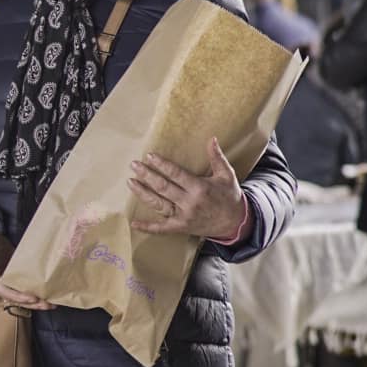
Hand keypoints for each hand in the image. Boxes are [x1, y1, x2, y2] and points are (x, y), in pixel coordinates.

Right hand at [0, 227, 52, 310]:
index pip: (6, 292)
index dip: (20, 297)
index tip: (33, 298)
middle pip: (16, 299)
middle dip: (32, 304)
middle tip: (48, 305)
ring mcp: (6, 283)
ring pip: (21, 297)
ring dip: (36, 302)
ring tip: (51, 304)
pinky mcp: (13, 279)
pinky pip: (24, 289)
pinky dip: (35, 293)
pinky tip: (47, 293)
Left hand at [128, 138, 244, 239]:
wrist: (235, 223)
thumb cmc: (229, 196)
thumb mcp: (227, 175)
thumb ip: (217, 157)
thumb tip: (212, 139)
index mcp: (200, 188)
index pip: (176, 174)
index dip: (161, 165)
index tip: (149, 156)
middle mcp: (190, 202)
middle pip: (163, 187)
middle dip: (147, 175)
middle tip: (134, 165)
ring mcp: (183, 216)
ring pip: (158, 204)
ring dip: (143, 193)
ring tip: (130, 182)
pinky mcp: (180, 227)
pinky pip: (161, 228)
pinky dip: (147, 227)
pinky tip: (133, 223)